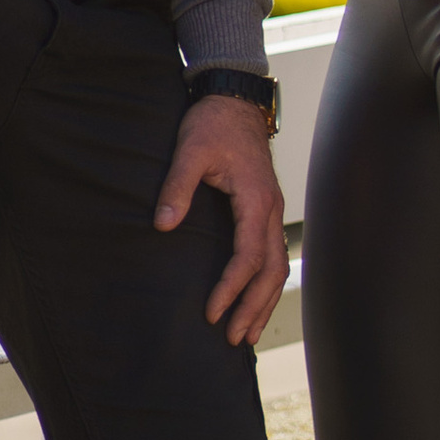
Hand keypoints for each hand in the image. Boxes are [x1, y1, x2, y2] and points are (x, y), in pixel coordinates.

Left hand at [155, 94, 286, 344]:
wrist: (234, 101)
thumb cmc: (212, 124)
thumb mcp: (190, 150)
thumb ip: (177, 188)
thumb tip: (163, 226)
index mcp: (255, 199)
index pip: (248, 255)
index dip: (231, 287)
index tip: (212, 312)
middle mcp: (271, 209)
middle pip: (270, 269)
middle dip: (253, 307)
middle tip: (232, 338)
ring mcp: (272, 210)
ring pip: (276, 265)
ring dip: (263, 302)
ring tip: (247, 334)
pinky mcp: (266, 210)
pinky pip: (272, 254)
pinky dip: (266, 283)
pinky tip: (255, 301)